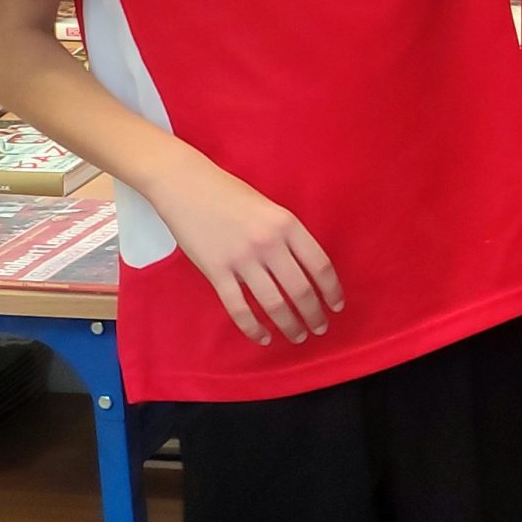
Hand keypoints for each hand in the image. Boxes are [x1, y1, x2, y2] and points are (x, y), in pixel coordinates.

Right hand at [152, 151, 344, 344]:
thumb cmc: (228, 193)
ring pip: (274, 304)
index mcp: (287, 223)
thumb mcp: (270, 208)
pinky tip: (263, 337)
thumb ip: (287, 236)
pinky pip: (239, 309)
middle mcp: (268, 242)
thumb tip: (306, 271)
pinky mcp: (216, 271)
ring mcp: (241, 258)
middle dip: (314, 315)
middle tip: (319, 328)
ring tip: (297, 336)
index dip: (332, 291)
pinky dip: (253, 328)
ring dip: (290, 326)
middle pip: (301, 290)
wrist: (184, 183)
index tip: (336, 306)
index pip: (320, 265)